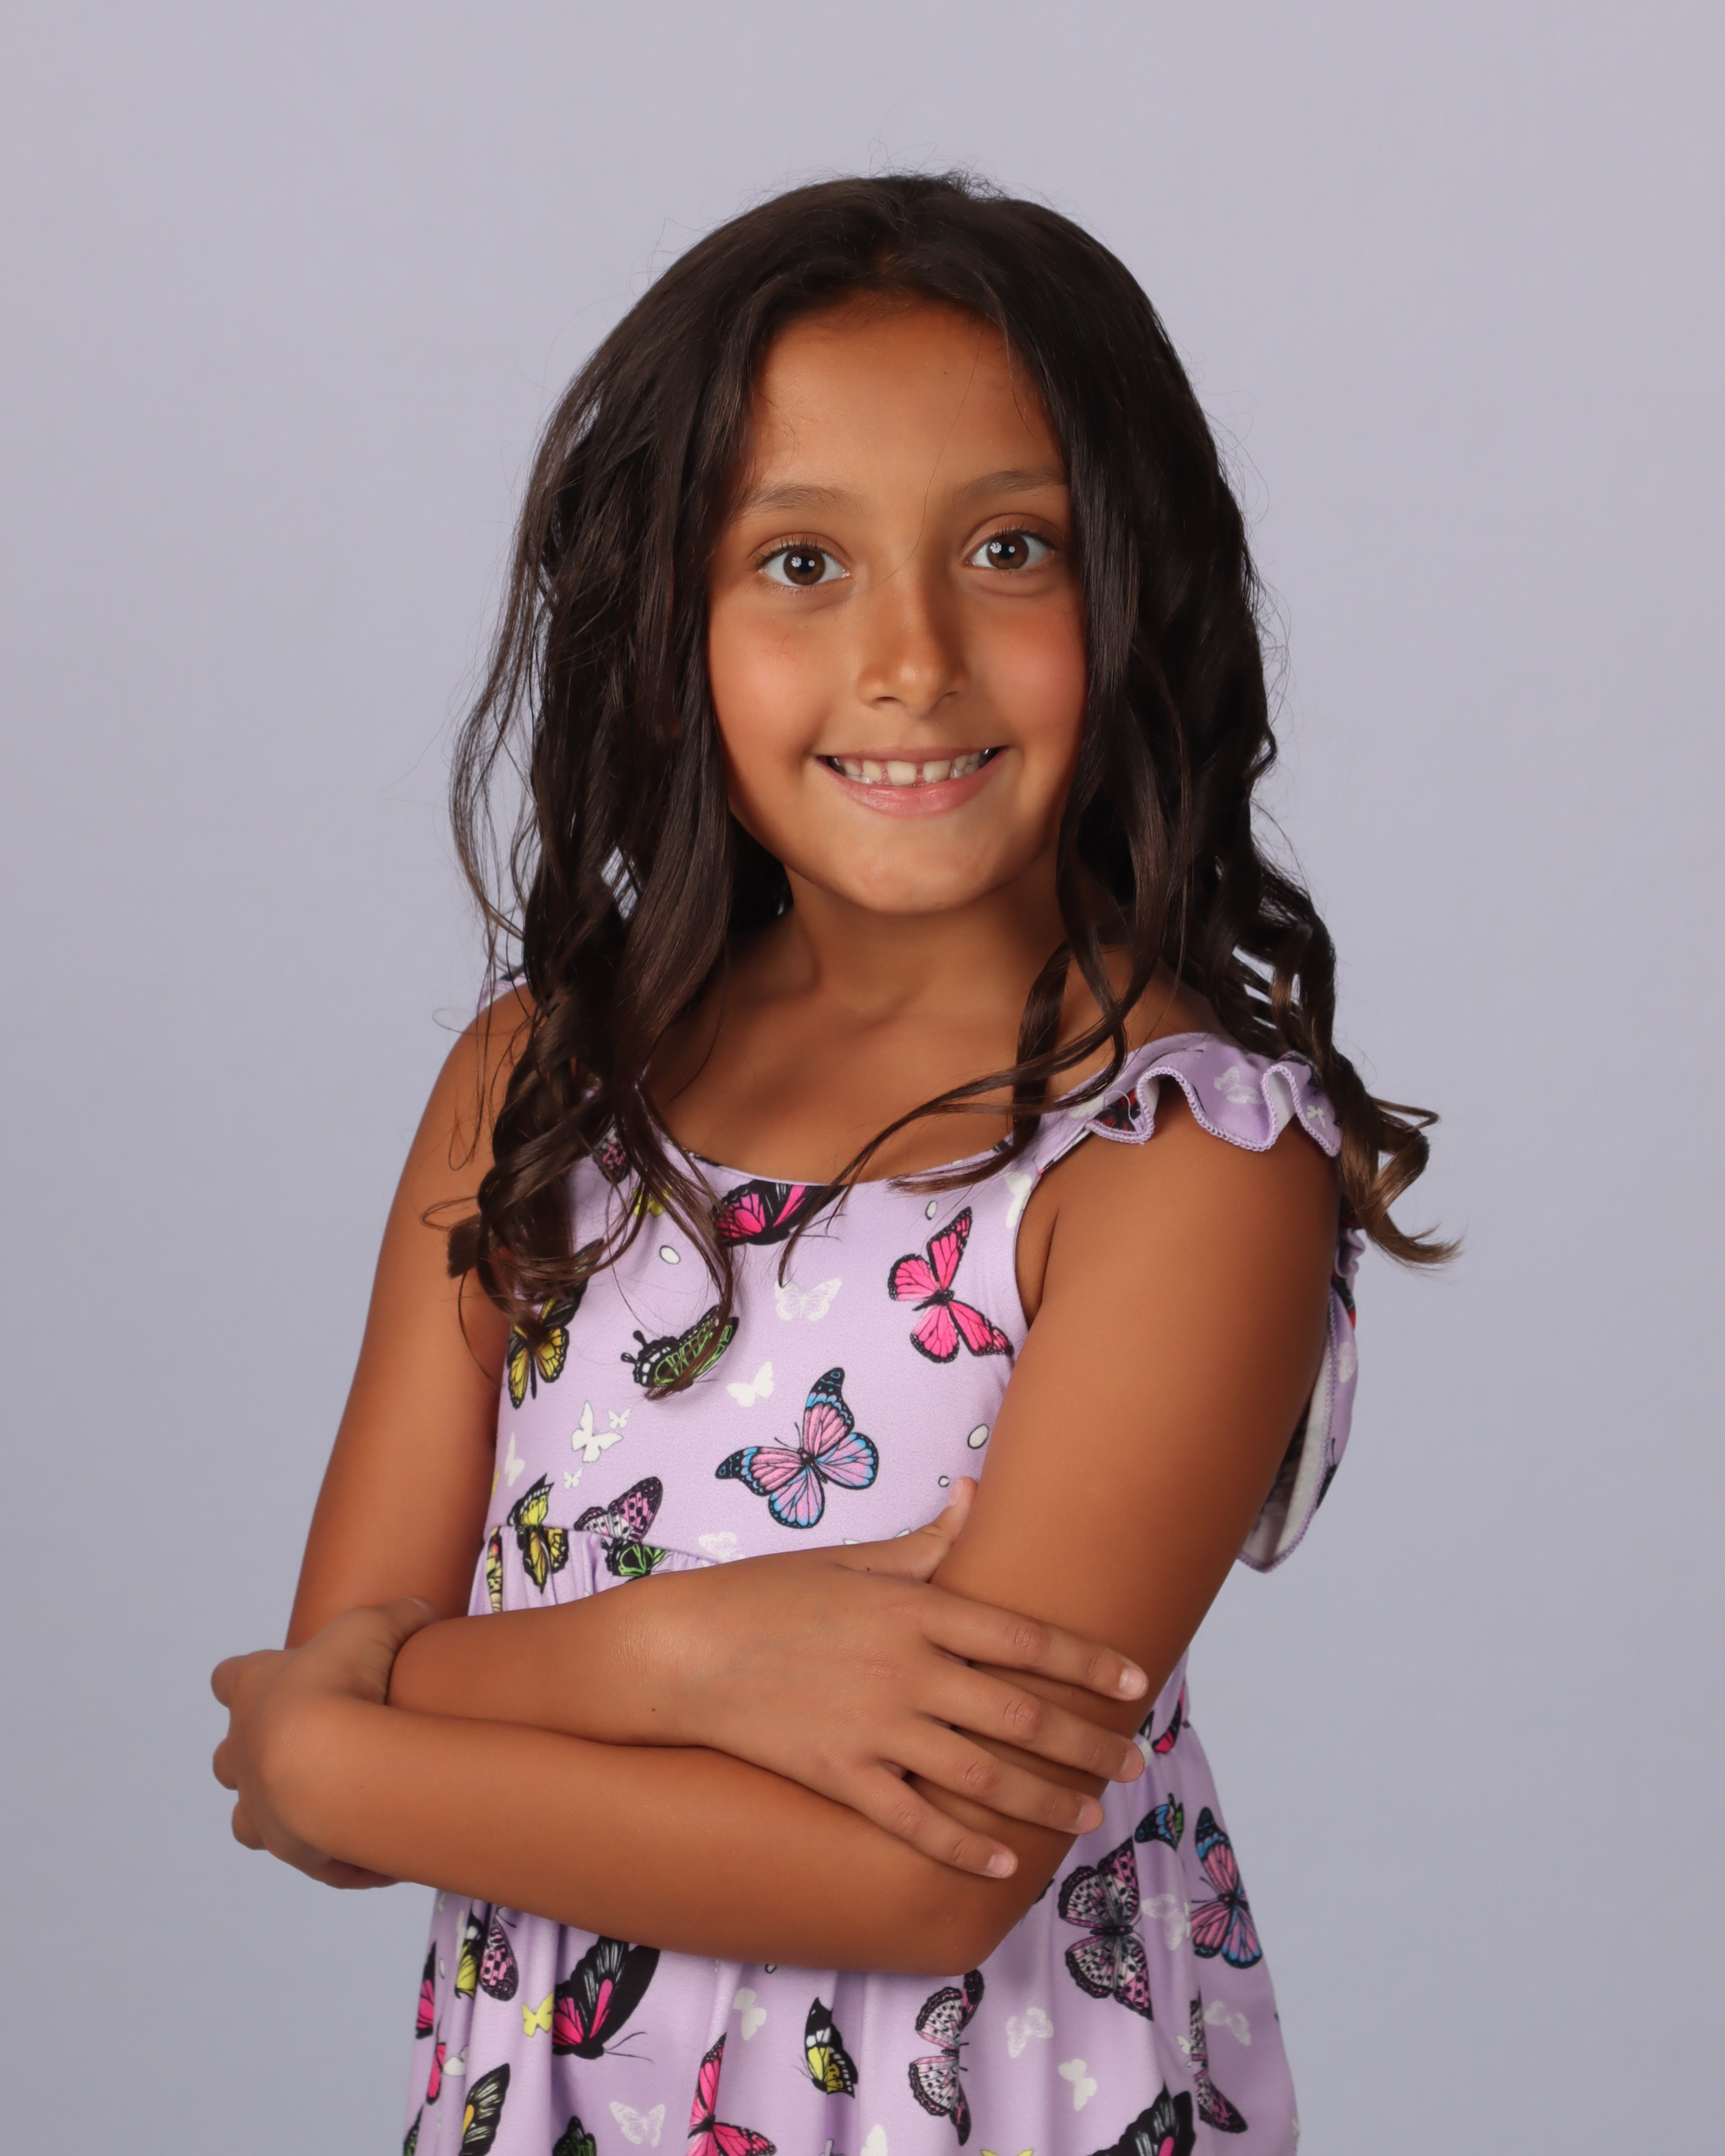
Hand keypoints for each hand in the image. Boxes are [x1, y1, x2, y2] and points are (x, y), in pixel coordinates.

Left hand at [211, 1598, 437, 1887]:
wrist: (325, 1761)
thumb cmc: (336, 1681)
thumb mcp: (372, 1624)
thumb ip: (398, 1615)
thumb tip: (421, 1611)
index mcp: (251, 1689)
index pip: (228, 1678)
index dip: (247, 1678)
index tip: (280, 1676)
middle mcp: (242, 1751)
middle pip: (227, 1758)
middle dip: (258, 1755)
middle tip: (313, 1746)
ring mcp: (258, 1806)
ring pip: (246, 1820)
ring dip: (281, 1812)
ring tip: (329, 1805)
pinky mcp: (290, 1849)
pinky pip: (313, 1861)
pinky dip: (339, 1858)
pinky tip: (376, 1852)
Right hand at [637, 1480, 1146, 1875]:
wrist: (682, 1649)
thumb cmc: (766, 1594)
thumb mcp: (849, 1558)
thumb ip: (924, 1543)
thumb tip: (974, 1494)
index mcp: (915, 1608)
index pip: (1024, 1637)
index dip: (1087, 1662)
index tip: (1134, 1683)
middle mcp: (907, 1670)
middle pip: (1019, 1714)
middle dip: (1085, 1743)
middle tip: (1130, 1765)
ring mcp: (873, 1728)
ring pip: (981, 1776)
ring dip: (1043, 1801)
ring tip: (1087, 1817)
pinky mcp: (838, 1776)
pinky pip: (913, 1821)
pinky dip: (961, 1848)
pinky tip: (1000, 1865)